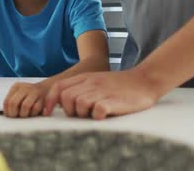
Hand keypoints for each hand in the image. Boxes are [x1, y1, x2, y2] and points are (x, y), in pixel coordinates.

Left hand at [3, 82, 48, 117]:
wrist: (46, 90)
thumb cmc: (29, 97)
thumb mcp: (19, 96)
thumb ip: (11, 103)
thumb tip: (6, 115)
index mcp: (16, 87)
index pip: (6, 101)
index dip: (7, 112)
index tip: (10, 116)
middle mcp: (24, 87)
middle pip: (13, 103)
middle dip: (14, 114)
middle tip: (17, 117)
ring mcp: (34, 91)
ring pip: (25, 106)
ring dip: (24, 114)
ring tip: (25, 115)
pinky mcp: (43, 98)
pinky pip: (36, 108)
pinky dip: (33, 113)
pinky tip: (33, 112)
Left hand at [43, 69, 161, 119]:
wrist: (144, 80)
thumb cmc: (119, 84)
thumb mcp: (96, 80)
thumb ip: (80, 87)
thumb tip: (62, 102)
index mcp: (85, 78)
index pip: (58, 87)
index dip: (50, 101)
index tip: (49, 112)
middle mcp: (91, 84)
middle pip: (66, 98)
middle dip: (69, 110)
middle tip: (81, 114)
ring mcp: (102, 91)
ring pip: (79, 104)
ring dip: (83, 113)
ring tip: (94, 113)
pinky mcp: (113, 101)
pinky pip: (97, 111)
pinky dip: (98, 115)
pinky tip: (104, 115)